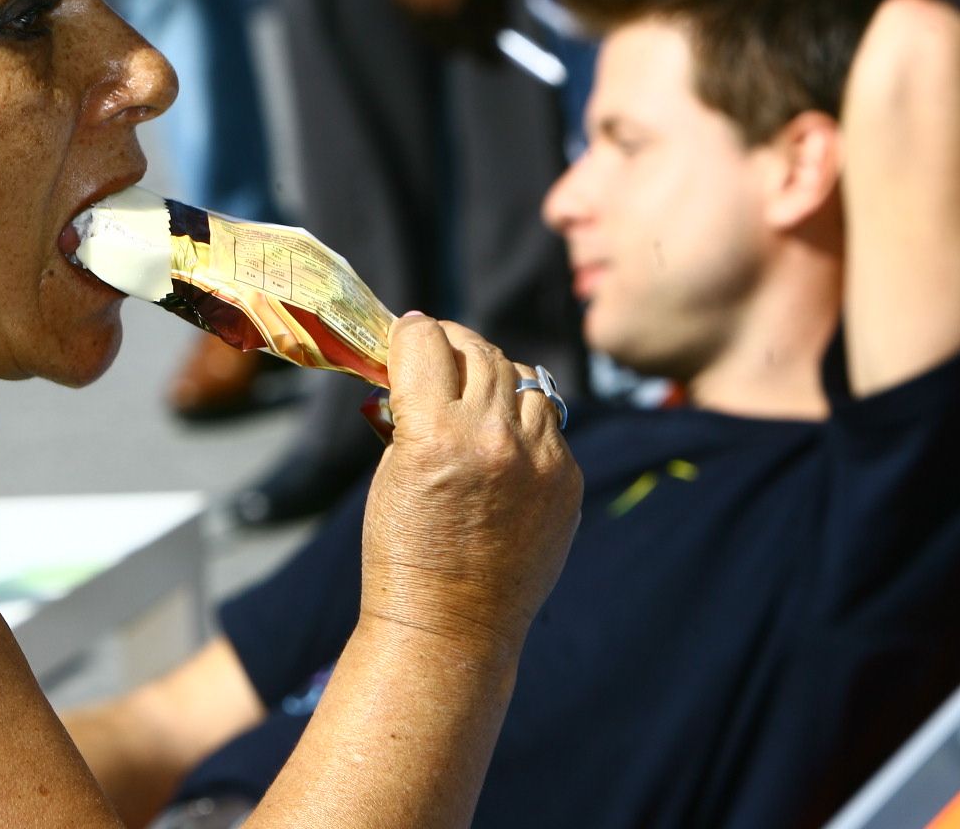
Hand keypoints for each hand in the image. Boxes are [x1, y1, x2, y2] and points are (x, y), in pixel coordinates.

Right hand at [358, 315, 583, 656]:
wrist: (452, 626)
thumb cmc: (405, 552)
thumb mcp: (392, 471)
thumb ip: (414, 412)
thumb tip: (425, 363)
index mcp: (436, 434)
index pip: (426, 340)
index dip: (411, 332)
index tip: (407, 335)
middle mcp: (494, 439)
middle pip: (479, 351)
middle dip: (453, 345)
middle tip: (439, 351)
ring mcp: (540, 460)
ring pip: (524, 379)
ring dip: (496, 379)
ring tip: (476, 398)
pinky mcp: (568, 480)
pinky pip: (549, 424)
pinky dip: (524, 424)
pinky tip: (502, 446)